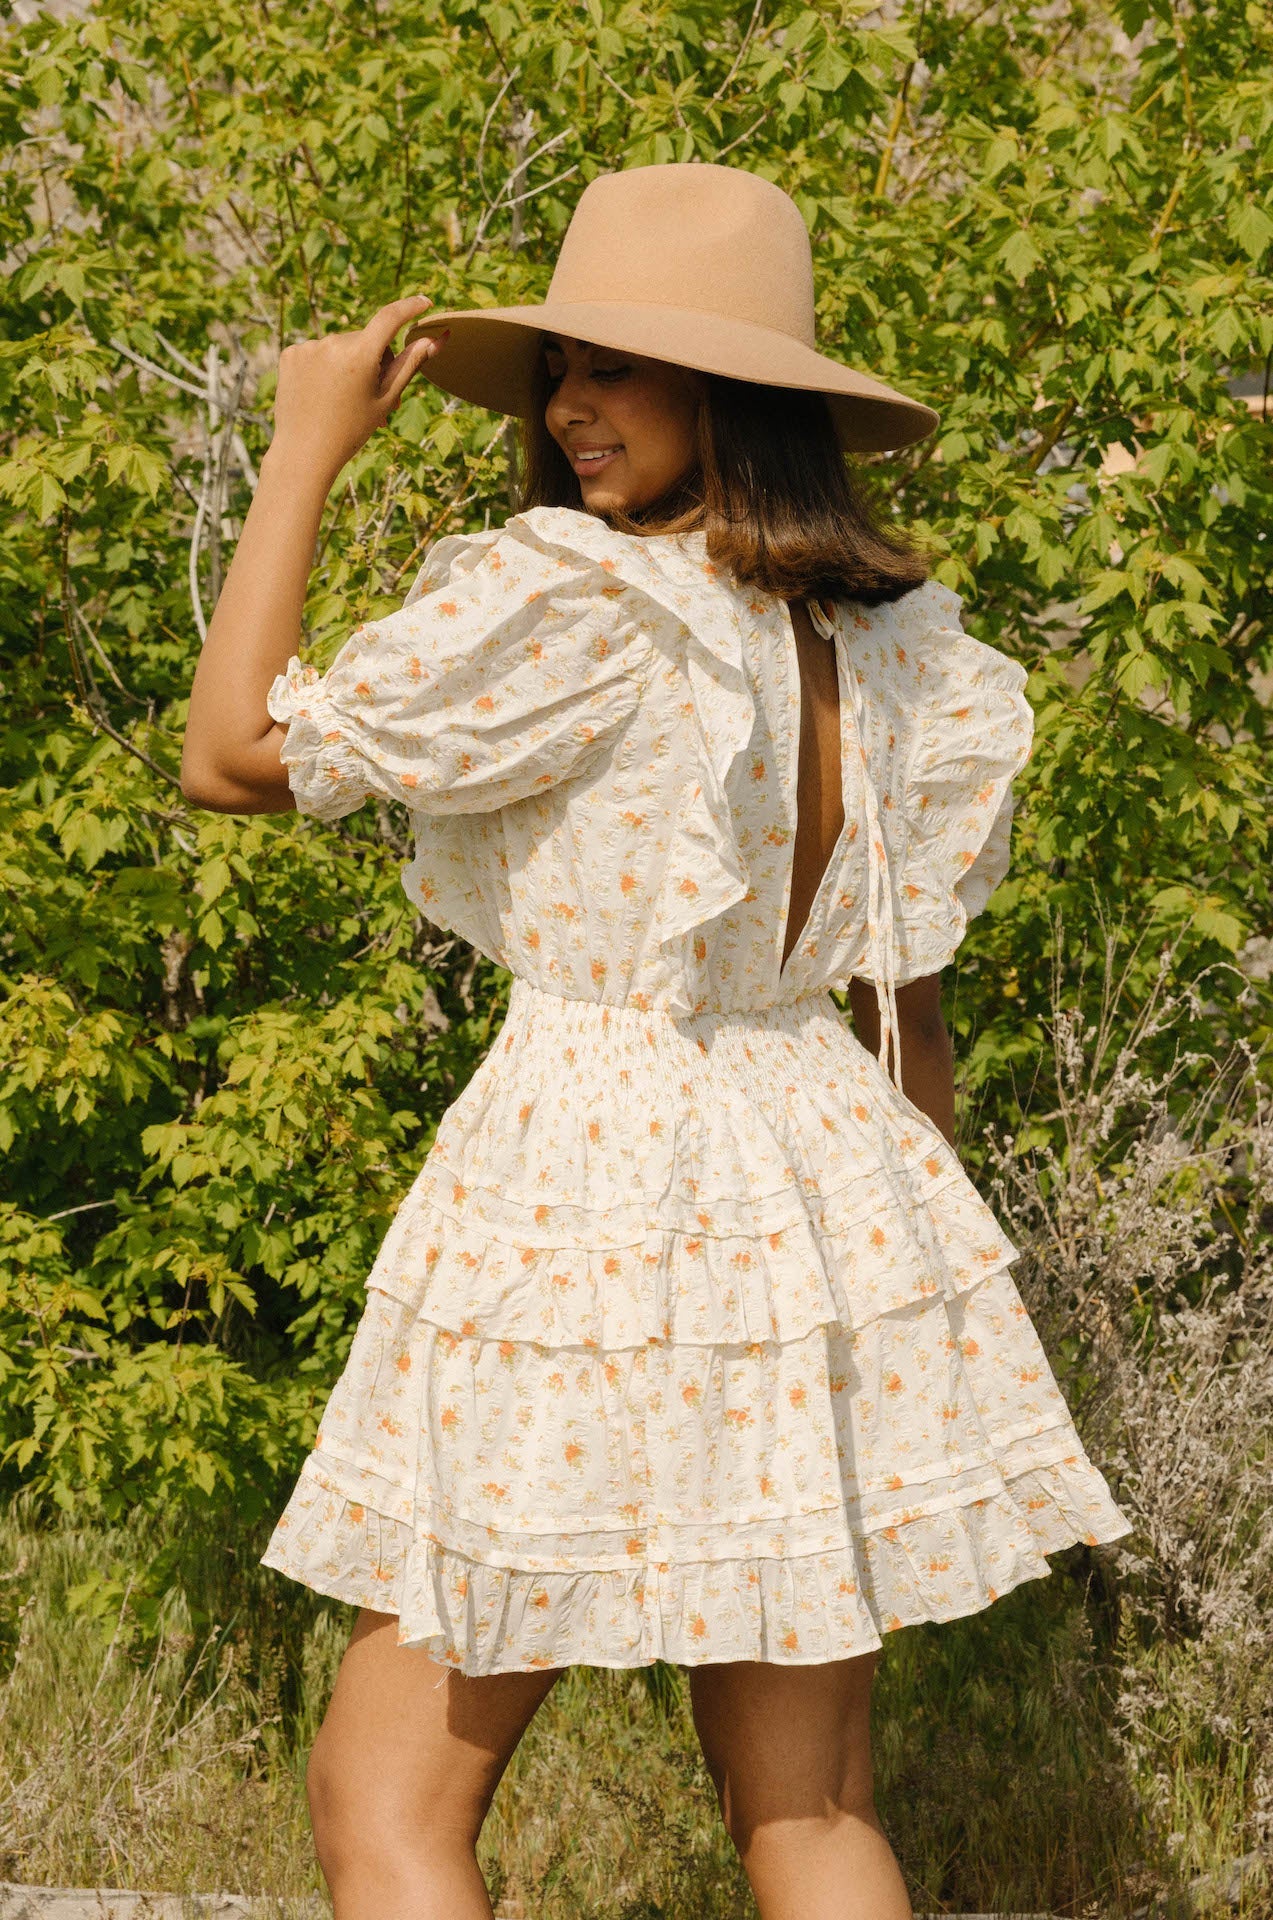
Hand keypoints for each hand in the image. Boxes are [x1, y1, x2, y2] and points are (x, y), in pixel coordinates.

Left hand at [266, 295, 448, 483]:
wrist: (304, 453)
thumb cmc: (351, 430)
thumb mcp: (386, 398)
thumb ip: (410, 364)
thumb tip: (436, 338)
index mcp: (360, 354)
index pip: (390, 318)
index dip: (410, 307)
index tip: (424, 302)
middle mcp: (332, 343)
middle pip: (365, 340)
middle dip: (374, 360)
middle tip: (373, 395)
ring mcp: (308, 347)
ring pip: (340, 347)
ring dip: (348, 364)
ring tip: (344, 399)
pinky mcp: (290, 354)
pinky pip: (317, 352)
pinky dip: (324, 367)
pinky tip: (321, 392)